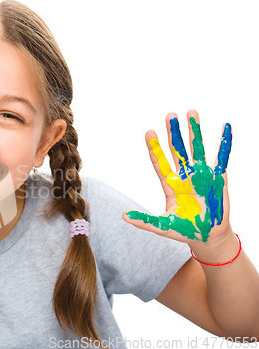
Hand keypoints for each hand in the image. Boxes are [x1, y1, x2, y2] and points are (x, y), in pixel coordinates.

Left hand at [122, 110, 232, 249]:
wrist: (207, 236)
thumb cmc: (184, 230)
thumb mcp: (162, 226)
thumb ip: (144, 221)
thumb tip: (124, 216)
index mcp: (170, 185)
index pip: (160, 163)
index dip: (155, 148)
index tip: (149, 132)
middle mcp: (185, 176)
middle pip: (177, 150)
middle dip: (173, 133)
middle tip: (169, 115)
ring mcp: (201, 175)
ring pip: (197, 148)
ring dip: (194, 131)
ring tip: (191, 112)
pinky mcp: (218, 178)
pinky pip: (222, 157)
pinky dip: (224, 143)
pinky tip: (225, 127)